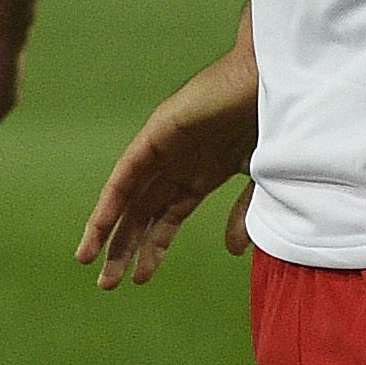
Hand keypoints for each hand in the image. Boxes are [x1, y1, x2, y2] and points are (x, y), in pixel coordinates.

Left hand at [75, 38, 263, 286]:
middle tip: (106, 284)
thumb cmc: (274, 121)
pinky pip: (128, 169)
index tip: (139, 281)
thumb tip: (230, 250)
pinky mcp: (159, 131)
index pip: (165, 220)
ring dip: (108, 228)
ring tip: (90, 260)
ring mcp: (166, 148)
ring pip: (128, 196)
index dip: (152, 250)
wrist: (275, 80)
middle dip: (124, 248)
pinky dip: (113, 197)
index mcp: (201, 175)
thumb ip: (243, 214)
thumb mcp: (260, 181)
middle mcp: (178, 164)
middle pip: (141, 213)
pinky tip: (100, 224)